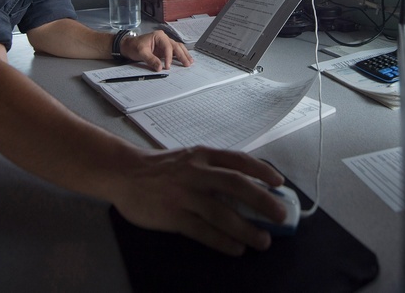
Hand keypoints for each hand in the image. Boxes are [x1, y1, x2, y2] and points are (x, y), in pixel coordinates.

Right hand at [110, 146, 286, 255]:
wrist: (123, 173)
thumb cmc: (160, 168)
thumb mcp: (188, 159)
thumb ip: (212, 169)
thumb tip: (246, 188)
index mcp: (202, 155)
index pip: (238, 160)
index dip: (262, 171)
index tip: (279, 183)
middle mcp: (196, 172)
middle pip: (236, 185)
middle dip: (262, 200)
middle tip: (281, 215)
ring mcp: (184, 195)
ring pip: (222, 212)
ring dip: (246, 228)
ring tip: (263, 240)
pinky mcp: (173, 216)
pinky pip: (203, 231)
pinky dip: (223, 241)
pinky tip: (236, 249)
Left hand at [121, 29, 192, 70]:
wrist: (128, 46)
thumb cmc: (133, 46)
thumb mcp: (141, 52)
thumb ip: (151, 60)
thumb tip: (159, 67)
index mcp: (159, 36)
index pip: (168, 46)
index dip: (169, 57)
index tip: (167, 66)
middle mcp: (164, 38)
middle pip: (176, 46)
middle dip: (182, 55)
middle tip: (187, 64)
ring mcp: (165, 44)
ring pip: (178, 48)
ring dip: (184, 55)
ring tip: (190, 62)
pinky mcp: (164, 50)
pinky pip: (174, 52)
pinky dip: (180, 56)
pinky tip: (185, 60)